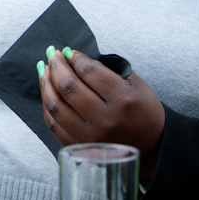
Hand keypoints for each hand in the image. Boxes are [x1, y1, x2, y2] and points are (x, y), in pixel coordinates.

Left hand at [40, 48, 165, 183]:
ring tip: (44, 69)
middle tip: (52, 55)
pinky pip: (55, 125)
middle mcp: (106, 119)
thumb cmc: (144, 113)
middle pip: (68, 87)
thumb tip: (75, 57)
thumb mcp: (137, 86)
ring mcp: (92, 136)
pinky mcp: (81, 147)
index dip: (75, 58)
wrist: (154, 148)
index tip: (68, 51)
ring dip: (46, 84)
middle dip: (57, 66)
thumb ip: (109, 71)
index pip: (89, 72)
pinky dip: (47, 106)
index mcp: (124, 100)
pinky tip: (47, 92)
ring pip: (56, 106)